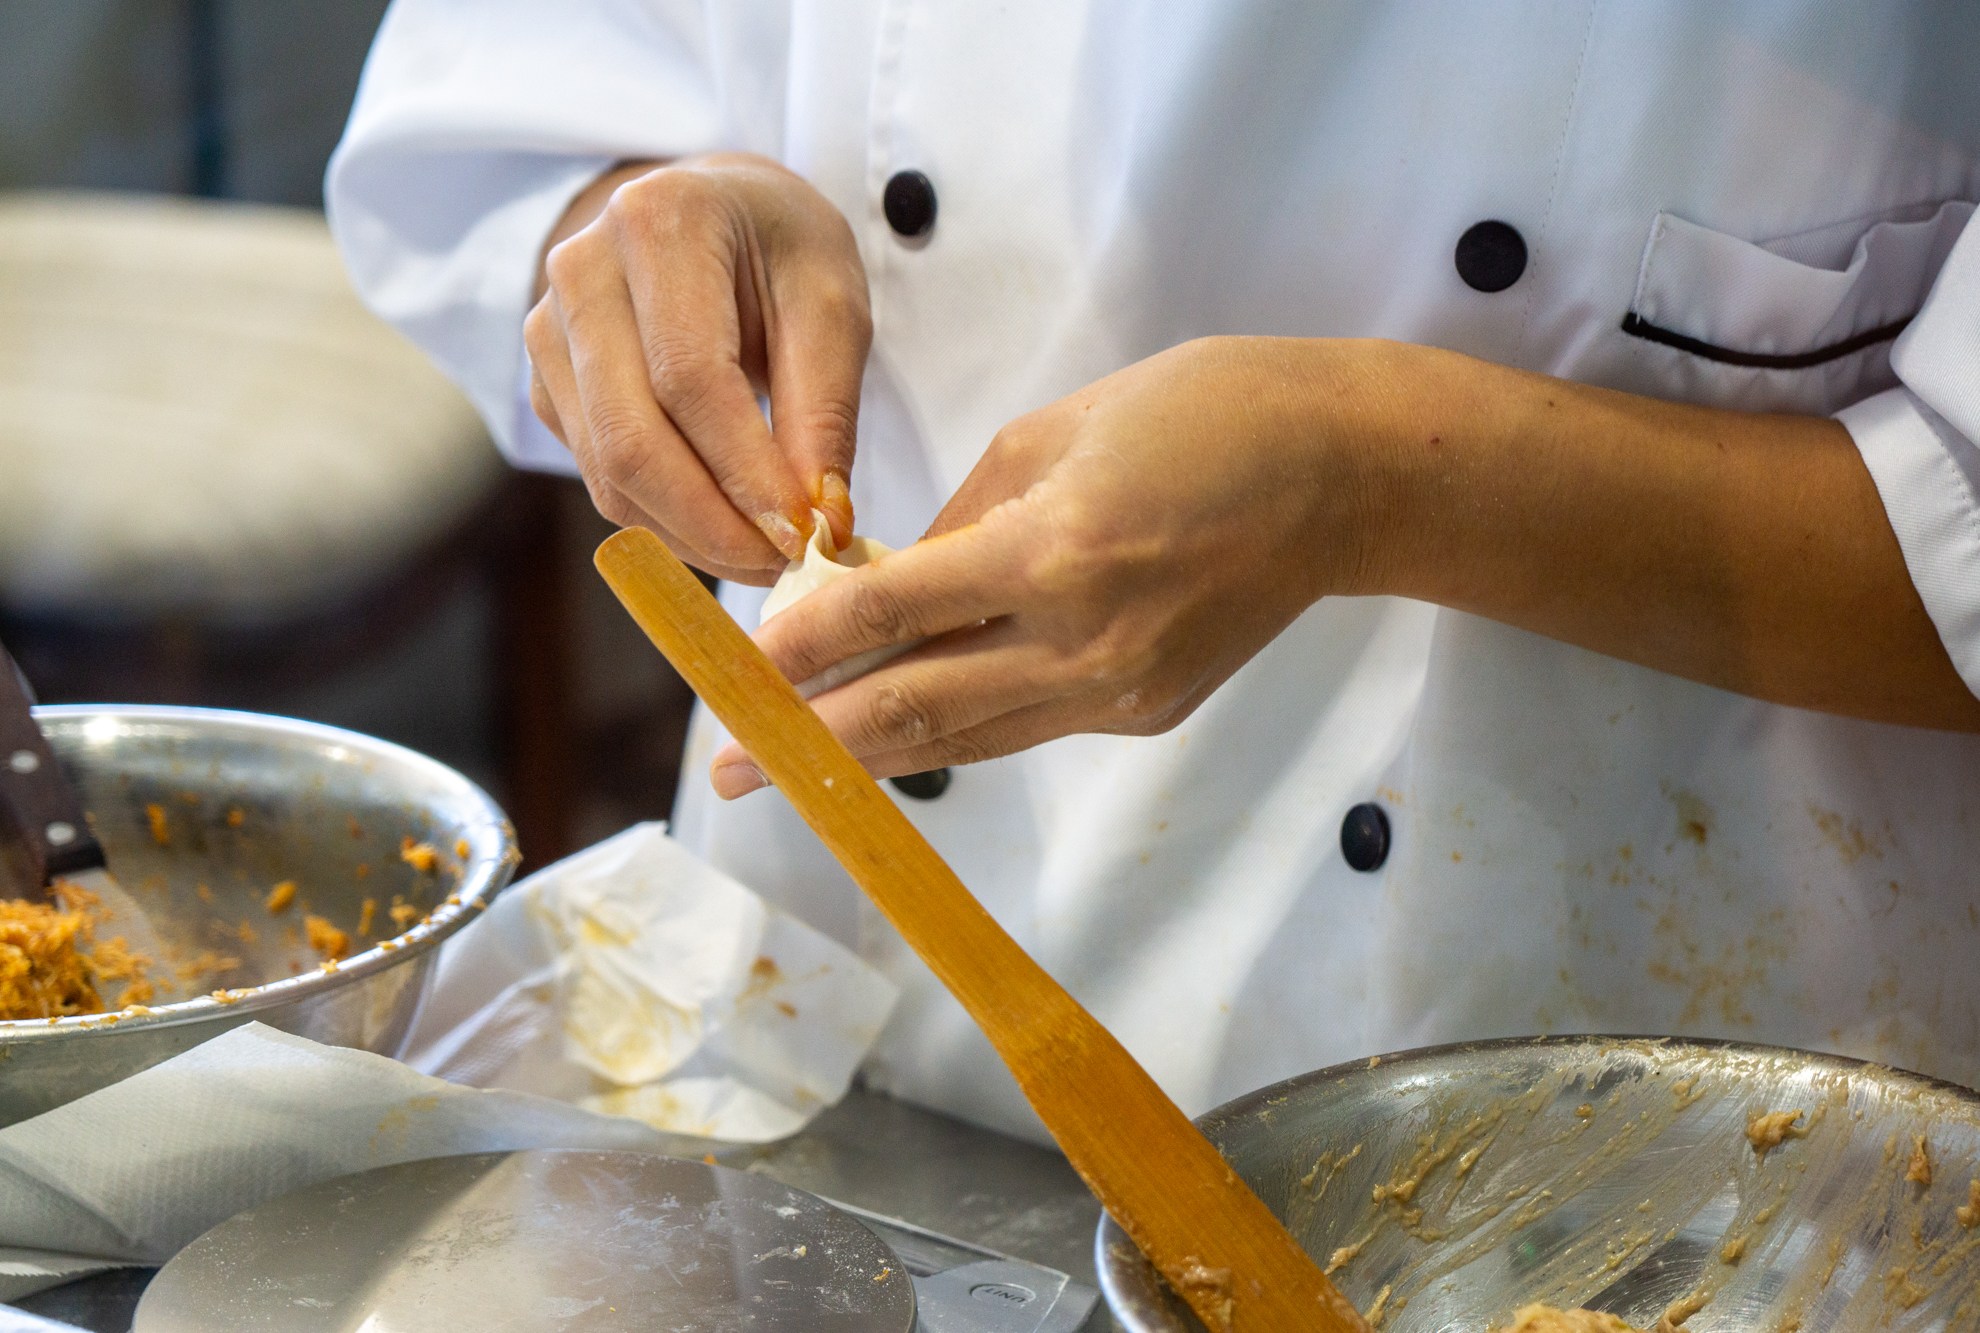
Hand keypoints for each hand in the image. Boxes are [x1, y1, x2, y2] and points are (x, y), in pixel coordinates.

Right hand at [526, 154, 869, 582]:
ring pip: (607, 470)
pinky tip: (724, 527)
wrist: (714, 213)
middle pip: (630, 435)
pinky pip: (599, 476)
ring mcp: (548, 329)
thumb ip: (826, 411)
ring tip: (766, 554)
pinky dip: (664, 520)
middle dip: (711, 522)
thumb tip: (820, 522)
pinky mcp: (547, 383)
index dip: (745, 471)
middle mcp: (581, 269)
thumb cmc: (781, 249)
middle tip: (784, 564)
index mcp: (658, 222)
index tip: (803, 534)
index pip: (690, 377)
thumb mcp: (831, 304)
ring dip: (690, 536)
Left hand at [711, 337, 1401, 794]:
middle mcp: (1084, 642)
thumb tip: (883, 587)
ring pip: (967, 740)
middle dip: (811, 743)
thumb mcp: (1052, 432)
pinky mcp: (1147, 714)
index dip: (802, 648)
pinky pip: (1024, 727)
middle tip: (730, 772)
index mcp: (1055, 550)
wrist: (1342, 476)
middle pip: (916, 710)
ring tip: (792, 768)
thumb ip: (957, 521)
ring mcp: (1120, 692)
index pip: (894, 614)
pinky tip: (903, 725)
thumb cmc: (1201, 415)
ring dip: (872, 755)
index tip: (736, 668)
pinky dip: (956, 726)